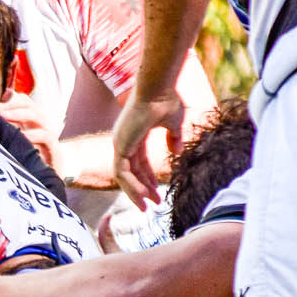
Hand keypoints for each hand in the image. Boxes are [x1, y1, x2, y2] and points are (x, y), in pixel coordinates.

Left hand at [0, 94, 57, 165]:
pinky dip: (33, 134)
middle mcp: (40, 124)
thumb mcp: (12, 145)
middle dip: (12, 103)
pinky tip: (21, 136)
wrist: (48, 182)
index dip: (8, 97)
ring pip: (37, 116)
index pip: (21, 101)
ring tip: (4, 116)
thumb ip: (2, 133)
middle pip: (29, 104)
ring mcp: (48, 134)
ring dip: (20, 114)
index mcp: (30, 121)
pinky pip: (45, 136)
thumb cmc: (26, 163)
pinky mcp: (54, 148)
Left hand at [113, 90, 185, 207]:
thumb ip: (174, 138)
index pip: (139, 161)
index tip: (157, 191)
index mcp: (135, 133)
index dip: (148, 178)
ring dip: (135, 192)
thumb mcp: (174, 123)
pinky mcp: (120, 145)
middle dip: (142, 189)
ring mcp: (120, 142)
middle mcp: (125, 138)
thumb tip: (176, 153)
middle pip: (131, 171)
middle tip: (152, 204)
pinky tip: (143, 196)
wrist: (159, 89)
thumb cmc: (167, 100)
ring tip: (145, 207)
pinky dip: (131, 185)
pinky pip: (122, 173)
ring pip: (124, 175)